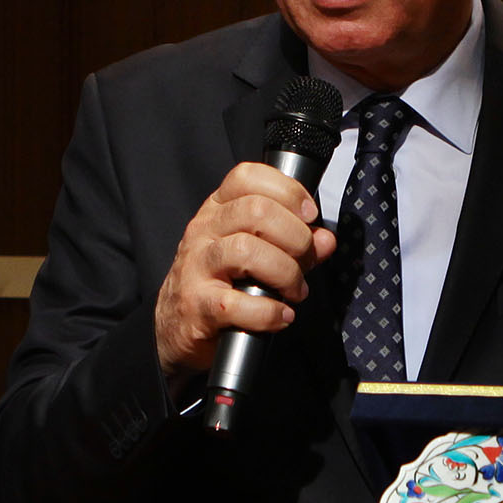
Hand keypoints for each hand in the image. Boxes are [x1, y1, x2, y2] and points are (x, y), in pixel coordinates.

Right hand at [154, 163, 338, 377]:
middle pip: (256, 211)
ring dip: (285, 273)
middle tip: (305, 261)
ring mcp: (196, 267)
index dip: (287, 190)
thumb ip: (294, 243)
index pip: (247, 176)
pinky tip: (281, 316)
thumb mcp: (254, 252)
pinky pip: (237, 304)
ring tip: (295, 291)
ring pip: (246, 251)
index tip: (309, 216)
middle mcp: (203, 231)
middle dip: (295, 238)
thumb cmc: (219, 282)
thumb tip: (325, 240)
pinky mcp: (197, 306)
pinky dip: (269, 313)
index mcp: (217, 210)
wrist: (176, 325)